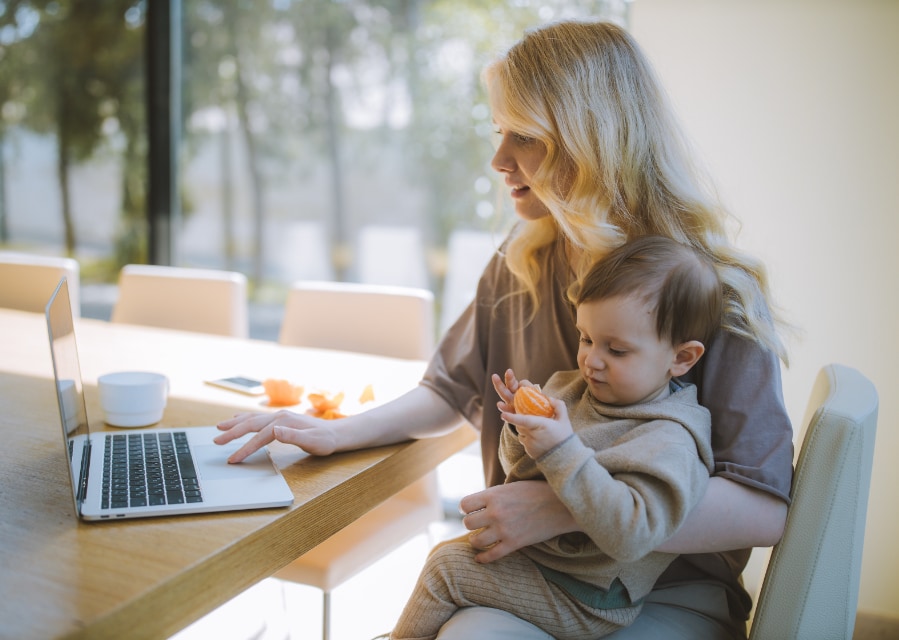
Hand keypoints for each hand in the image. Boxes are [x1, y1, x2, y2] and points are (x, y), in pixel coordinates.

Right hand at [214, 410, 337, 462]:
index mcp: (284, 422)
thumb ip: (293, 436)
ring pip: (252, 418)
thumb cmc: (325, 441)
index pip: (260, 436)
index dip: (245, 448)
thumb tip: (274, 430)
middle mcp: (279, 416)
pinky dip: (244, 419)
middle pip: (250, 424)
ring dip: (235, 424)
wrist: (336, 433)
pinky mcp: (280, 419)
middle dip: (232, 433)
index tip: (233, 459)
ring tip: (219, 428)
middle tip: (216, 441)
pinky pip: (257, 418)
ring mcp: (279, 416)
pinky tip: (237, 419)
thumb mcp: (312, 442)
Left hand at [459, 480, 578, 562]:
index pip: (464, 504)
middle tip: (478, 524)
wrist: (563, 505)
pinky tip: (480, 558)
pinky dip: (483, 559)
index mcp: (494, 494)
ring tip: (480, 539)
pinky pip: (491, 556)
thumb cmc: (539, 491)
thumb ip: (495, 495)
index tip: (470, 510)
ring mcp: (504, 529)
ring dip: (476, 540)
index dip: (466, 508)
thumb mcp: (513, 486)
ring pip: (476, 541)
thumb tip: (480, 502)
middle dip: (471, 524)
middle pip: (467, 523)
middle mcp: (495, 512)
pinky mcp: (515, 543)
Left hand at [492, 369, 571, 458]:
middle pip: (520, 424)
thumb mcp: (564, 420)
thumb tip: (549, 398)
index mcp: (541, 425)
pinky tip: (539, 439)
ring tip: (539, 431)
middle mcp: (533, 435)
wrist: (564, 459)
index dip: (512, 417)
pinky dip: (528, 437)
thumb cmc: (564, 437)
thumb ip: (558, 406)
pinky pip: (523, 440)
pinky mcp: (528, 450)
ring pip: (521, 432)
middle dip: (523, 419)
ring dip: (525, 428)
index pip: (523, 420)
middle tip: (533, 418)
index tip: (503, 414)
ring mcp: (529, 444)